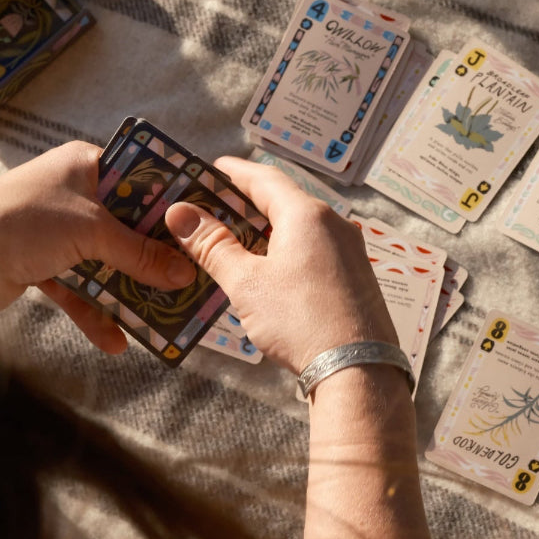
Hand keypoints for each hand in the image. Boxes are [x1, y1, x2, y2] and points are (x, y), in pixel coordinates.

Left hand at [0, 142, 195, 351]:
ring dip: (129, 291)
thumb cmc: (22, 222)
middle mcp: (73, 195)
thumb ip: (139, 253)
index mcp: (85, 166)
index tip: (204, 231)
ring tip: (162, 319)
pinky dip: (95, 313)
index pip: (141, 179)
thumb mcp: (91, 231)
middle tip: (192, 281)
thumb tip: (184, 272)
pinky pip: (80, 290)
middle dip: (156, 258)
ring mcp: (56, 233)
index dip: (171, 206)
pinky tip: (115, 343)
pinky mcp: (41, 267)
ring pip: (106, 263)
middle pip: (127, 227)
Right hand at [164, 157, 395, 373]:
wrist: (357, 370)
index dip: (234, 172)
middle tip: (214, 206)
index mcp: (307, 215)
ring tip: (235, 240)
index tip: (212, 167)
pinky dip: (287, 250)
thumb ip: (213, 246)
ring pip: (301, 228)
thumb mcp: (247, 283)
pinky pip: (315, 250)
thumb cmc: (299, 321)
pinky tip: (270, 270)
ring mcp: (349, 251)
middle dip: (247, 202)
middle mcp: (334, 225)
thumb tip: (180, 214)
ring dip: (266, 230)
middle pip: (284, 201)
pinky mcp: (355, 278)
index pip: (265, 178)